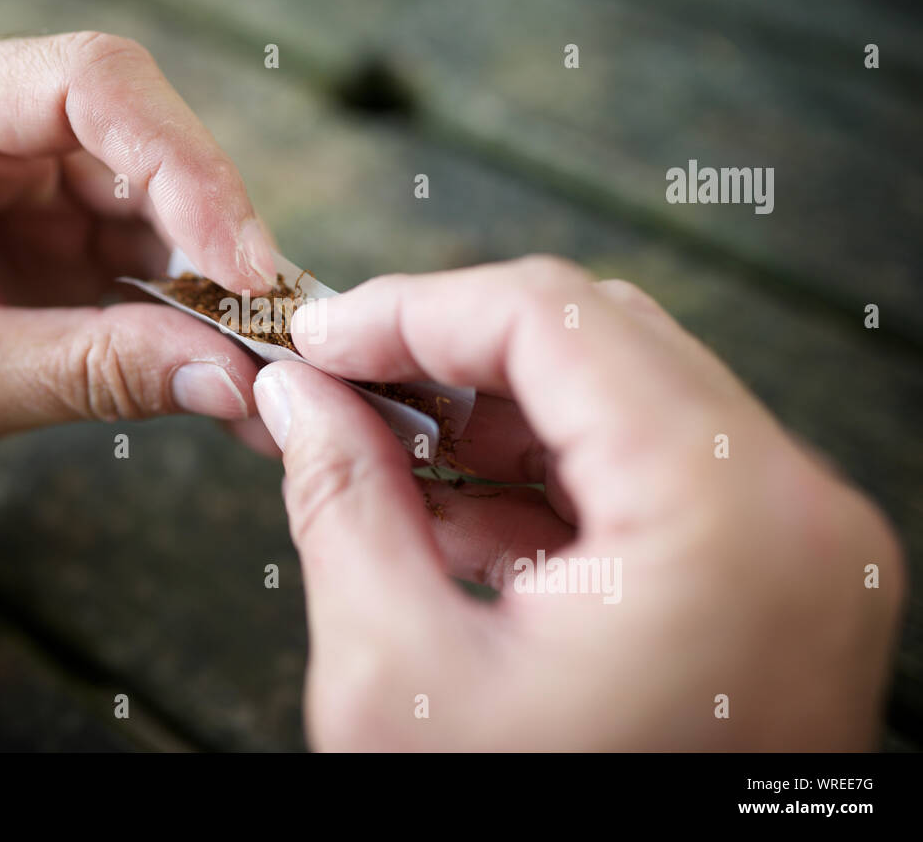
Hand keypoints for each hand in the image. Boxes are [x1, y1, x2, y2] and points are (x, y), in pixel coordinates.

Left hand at [0, 33, 278, 542]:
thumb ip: (83, 372)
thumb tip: (229, 380)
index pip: (91, 84)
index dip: (184, 164)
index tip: (242, 267)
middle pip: (148, 145)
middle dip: (219, 236)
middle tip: (278, 327)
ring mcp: (34, 186)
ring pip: (168, 209)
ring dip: (222, 287)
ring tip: (271, 366)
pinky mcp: (63, 245)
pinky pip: (156, 267)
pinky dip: (200, 322)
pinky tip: (234, 375)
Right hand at [254, 257, 904, 749]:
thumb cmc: (529, 839)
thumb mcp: (399, 679)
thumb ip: (342, 500)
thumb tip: (296, 396)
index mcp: (722, 519)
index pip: (553, 318)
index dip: (413, 309)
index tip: (322, 337)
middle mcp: (794, 513)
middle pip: (600, 338)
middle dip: (451, 354)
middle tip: (342, 386)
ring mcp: (801, 546)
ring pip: (627, 393)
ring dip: (495, 414)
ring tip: (390, 465)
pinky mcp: (779, 578)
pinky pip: (653, 471)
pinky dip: (547, 476)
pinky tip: (461, 522)